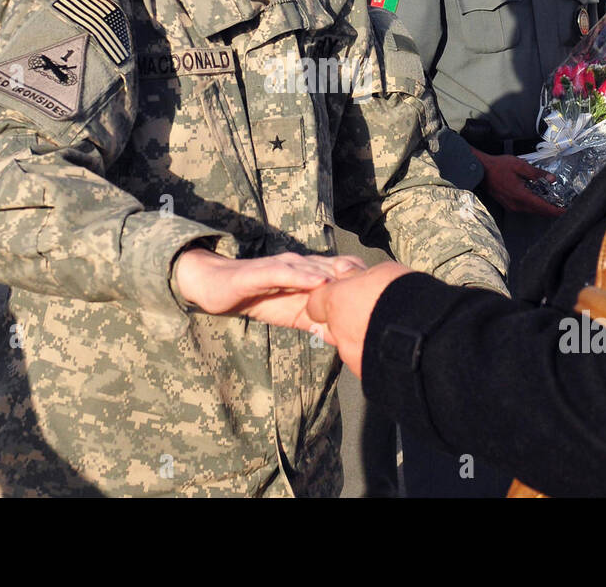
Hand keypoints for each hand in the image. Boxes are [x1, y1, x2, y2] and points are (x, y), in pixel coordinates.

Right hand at [174, 248, 364, 330]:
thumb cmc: (257, 298)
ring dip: (335, 273)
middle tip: (382, 287)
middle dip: (357, 276)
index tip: (389, 293)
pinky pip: (285, 272)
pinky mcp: (262, 271)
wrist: (216, 287)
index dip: (364, 281)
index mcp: (308, 275)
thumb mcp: (292, 313)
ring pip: (313, 267)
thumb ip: (318, 321)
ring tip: (356, 281)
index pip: (341, 274)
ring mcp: (281, 266)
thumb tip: (345, 339)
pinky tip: (319, 282)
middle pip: (333, 267)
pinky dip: (303, 276)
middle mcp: (299, 266)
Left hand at [306, 261, 412, 377]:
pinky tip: (394, 349)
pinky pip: (367, 362)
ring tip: (389, 331)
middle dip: (348, 320)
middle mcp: (338, 331)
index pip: (315, 302)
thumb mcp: (382, 272)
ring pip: (351, 345)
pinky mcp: (367, 374)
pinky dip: (376, 355)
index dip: (327, 299)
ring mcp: (352, 355)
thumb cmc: (405, 297)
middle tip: (372, 312)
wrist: (426, 338)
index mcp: (337, 302)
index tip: (342, 296)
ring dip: (364, 338)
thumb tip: (341, 269)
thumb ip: (356, 274)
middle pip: (334, 325)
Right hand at [472, 149, 565, 216]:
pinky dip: (534, 205)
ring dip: (543, 208)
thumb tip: (551, 179)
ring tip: (553, 202)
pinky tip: (538, 198)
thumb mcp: (520, 165)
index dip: (556, 211)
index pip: (543, 207)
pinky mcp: (509, 204)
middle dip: (552, 211)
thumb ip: (537, 173)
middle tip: (563, 207)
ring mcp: (512, 206)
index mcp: (521, 196)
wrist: (481, 170)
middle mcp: (516, 205)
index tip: (566, 211)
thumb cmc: (497, 167)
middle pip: (539, 212)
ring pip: (532, 211)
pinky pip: (525, 208)